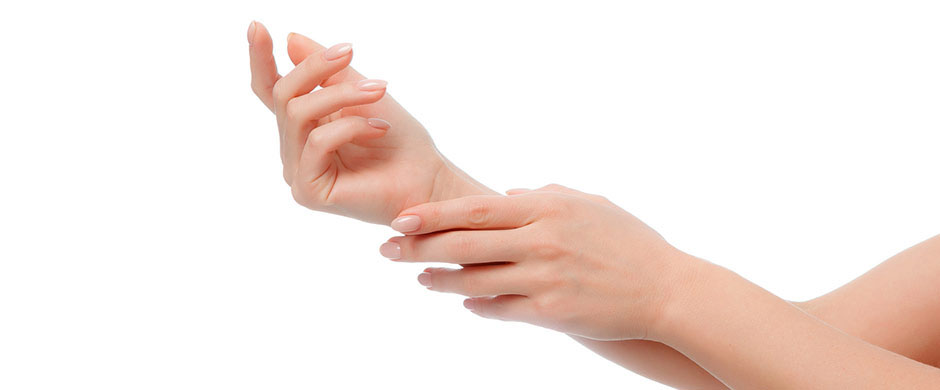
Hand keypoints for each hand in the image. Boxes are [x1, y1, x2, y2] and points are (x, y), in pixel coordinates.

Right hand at [247, 21, 492, 223]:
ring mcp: (298, 173)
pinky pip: (316, 143)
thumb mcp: (362, 92)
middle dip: (316, 68)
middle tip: (350, 52)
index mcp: (303, 126)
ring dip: (342, 95)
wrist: (427, 179)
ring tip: (379, 91)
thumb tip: (291, 39)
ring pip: (298, 115)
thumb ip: (328, 72)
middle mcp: (294, 149)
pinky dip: (350, 127)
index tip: (258, 25)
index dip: (260, 59)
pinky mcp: (309, 192)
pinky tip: (378, 130)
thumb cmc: (399, 141)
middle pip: (284, 95)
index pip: (271, 90)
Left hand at [380, 184, 701, 340]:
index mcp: (546, 207)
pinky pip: (501, 310)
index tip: (400, 218)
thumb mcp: (589, 203)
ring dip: (439, 280)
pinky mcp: (552, 312)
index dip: (432, 215)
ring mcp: (545, 278)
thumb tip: (506, 194)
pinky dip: (477, 306)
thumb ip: (545, 195)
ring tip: (418, 278)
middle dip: (417, 246)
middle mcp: (541, 240)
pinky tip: (462, 302)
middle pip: (464, 243)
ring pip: (475, 280)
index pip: (474, 209)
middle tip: (386, 249)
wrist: (667, 290)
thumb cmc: (629, 242)